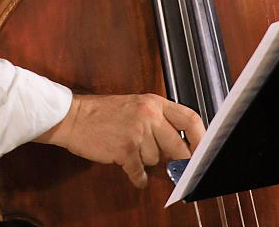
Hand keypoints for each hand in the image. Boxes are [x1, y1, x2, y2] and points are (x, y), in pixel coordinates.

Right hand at [36, 93, 203, 188]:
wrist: (73, 116)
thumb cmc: (104, 112)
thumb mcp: (136, 105)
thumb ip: (159, 120)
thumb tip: (183, 146)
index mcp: (153, 102)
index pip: (190, 119)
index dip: (202, 139)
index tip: (204, 153)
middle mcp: (148, 114)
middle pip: (179, 146)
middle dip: (176, 160)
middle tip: (171, 165)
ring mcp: (137, 132)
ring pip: (157, 160)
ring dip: (146, 160)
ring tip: (130, 148)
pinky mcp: (125, 149)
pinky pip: (140, 173)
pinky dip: (136, 176)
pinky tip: (128, 166)